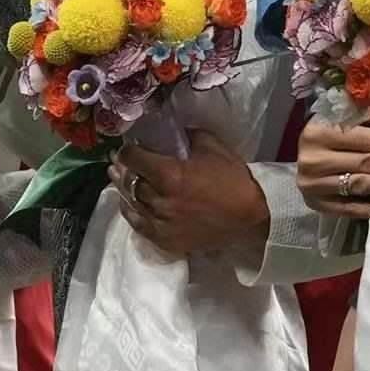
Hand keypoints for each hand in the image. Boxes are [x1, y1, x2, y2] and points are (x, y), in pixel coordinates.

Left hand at [109, 129, 270, 256]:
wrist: (251, 219)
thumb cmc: (233, 181)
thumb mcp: (213, 147)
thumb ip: (189, 136)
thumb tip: (175, 130)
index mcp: (169, 175)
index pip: (134, 159)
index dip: (128, 151)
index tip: (127, 148)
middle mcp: (159, 200)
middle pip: (130, 182)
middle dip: (124, 169)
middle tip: (118, 162)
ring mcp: (161, 223)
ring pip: (132, 203)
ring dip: (124, 190)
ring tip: (118, 179)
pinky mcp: (166, 240)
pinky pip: (139, 226)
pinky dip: (131, 213)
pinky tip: (128, 205)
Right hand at [296, 114, 369, 219]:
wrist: (303, 154)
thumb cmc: (327, 130)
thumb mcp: (344, 116)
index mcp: (319, 132)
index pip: (366, 139)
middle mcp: (313, 159)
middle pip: (365, 163)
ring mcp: (312, 184)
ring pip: (360, 185)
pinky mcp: (315, 203)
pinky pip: (349, 209)